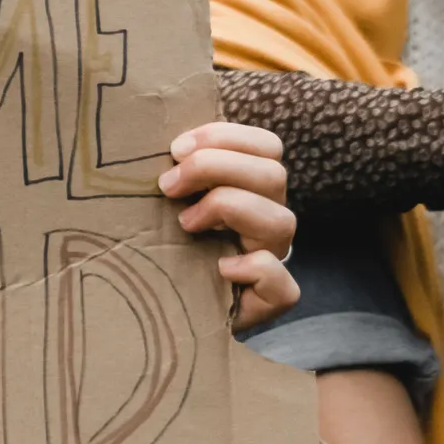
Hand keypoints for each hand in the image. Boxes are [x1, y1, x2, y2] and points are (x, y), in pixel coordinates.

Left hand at [164, 119, 298, 332]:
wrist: (162, 307)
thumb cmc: (161, 242)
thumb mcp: (166, 198)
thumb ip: (173, 169)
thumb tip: (159, 144)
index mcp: (252, 188)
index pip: (265, 146)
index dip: (224, 137)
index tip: (175, 148)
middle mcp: (268, 219)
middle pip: (273, 174)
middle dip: (214, 168)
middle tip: (167, 186)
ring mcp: (272, 258)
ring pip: (282, 221)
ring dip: (227, 209)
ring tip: (184, 223)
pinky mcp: (268, 300)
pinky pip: (284, 286)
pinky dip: (254, 270)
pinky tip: (220, 268)